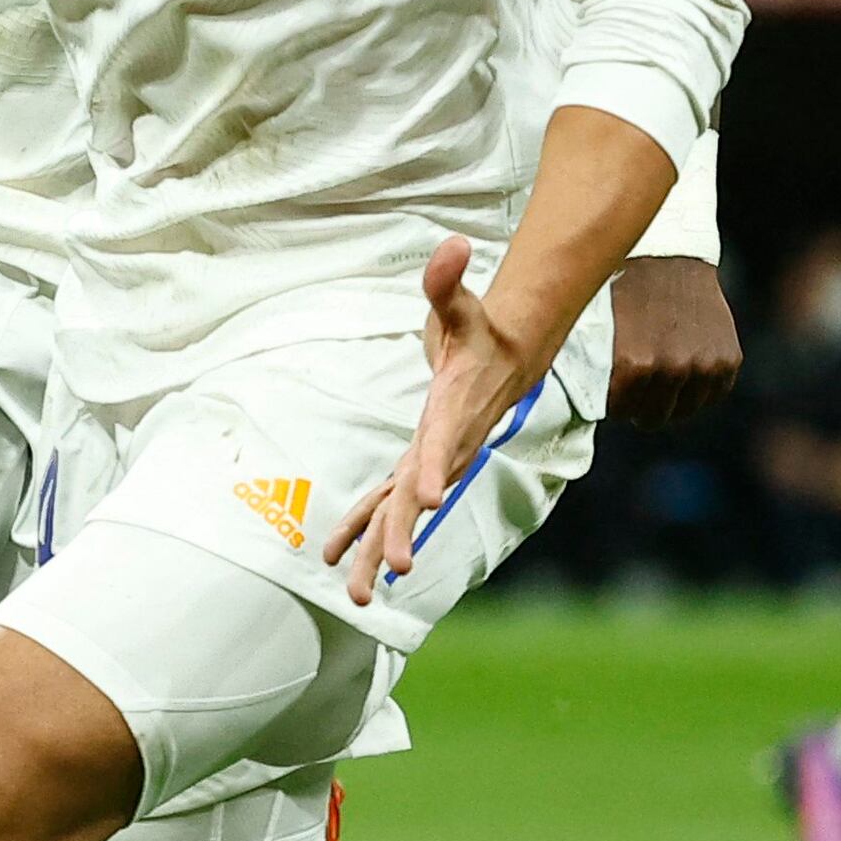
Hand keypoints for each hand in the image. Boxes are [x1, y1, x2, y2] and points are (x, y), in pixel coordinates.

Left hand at [327, 234, 552, 607]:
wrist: (506, 355)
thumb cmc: (480, 330)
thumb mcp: (463, 303)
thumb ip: (448, 280)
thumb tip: (452, 244)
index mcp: (453, 413)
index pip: (442, 444)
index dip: (434, 469)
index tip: (430, 501)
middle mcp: (444, 447)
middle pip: (419, 494)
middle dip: (403, 533)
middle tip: (388, 572)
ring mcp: (431, 461)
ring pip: (400, 512)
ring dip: (377, 550)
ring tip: (358, 597)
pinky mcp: (418, 464)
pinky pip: (388, 502)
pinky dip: (364, 528)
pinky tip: (334, 558)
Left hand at [605, 253, 742, 424]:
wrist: (666, 253)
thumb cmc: (620, 287)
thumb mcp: (594, 326)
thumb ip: (593, 368)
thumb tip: (583, 404)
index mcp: (633, 364)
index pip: (619, 411)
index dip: (613, 402)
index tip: (611, 390)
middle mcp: (671, 368)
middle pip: (653, 416)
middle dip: (640, 404)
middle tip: (636, 386)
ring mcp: (703, 365)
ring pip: (684, 410)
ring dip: (671, 399)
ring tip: (659, 377)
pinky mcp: (728, 358)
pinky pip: (713, 395)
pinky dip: (700, 389)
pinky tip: (684, 370)